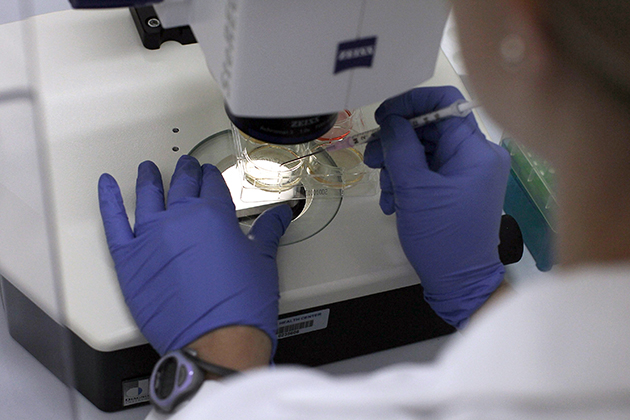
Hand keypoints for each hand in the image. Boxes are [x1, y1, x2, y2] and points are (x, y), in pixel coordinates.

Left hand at [98, 155, 291, 355]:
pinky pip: (113, 222)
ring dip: (149, 178)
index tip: (208, 174)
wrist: (217, 343)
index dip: (211, 177)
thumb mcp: (262, 261)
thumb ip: (267, 231)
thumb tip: (280, 215)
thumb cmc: (240, 307)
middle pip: (181, 185)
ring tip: (149, 169)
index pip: (211, 185)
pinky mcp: (129, 260)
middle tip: (186, 166)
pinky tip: (107, 186)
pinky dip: (108, 201)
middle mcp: (180, 219)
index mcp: (213, 214)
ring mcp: (151, 237)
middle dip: (186, 172)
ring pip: (148, 196)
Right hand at [364, 86, 510, 327]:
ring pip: (424, 151)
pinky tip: (394, 202)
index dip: (410, 103)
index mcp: (476, 150)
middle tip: (372, 159)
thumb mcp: (414, 189)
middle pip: (430, 129)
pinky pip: (429, 172)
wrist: (460, 283)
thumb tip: (391, 120)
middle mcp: (477, 156)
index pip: (445, 103)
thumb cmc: (441, 236)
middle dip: (397, 143)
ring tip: (387, 192)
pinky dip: (407, 182)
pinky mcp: (458, 189)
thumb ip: (400, 147)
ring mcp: (468, 174)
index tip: (383, 118)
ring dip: (398, 167)